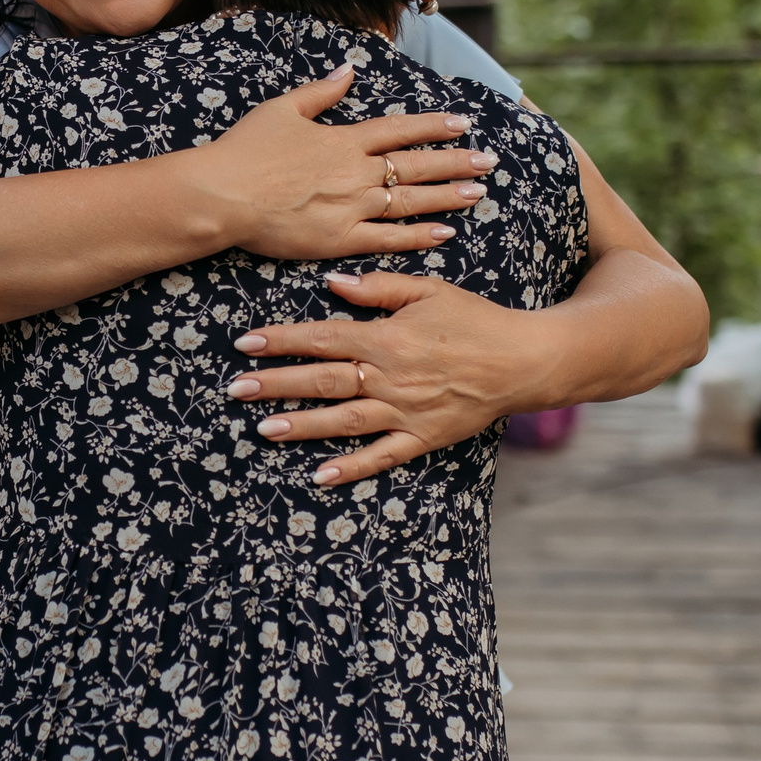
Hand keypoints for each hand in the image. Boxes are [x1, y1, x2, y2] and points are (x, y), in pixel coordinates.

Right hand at [191, 67, 498, 260]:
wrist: (223, 195)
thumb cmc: (245, 151)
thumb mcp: (282, 109)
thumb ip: (321, 92)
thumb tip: (350, 71)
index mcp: (344, 140)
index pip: (400, 130)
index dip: (433, 125)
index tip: (462, 122)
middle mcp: (356, 172)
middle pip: (416, 164)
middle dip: (455, 161)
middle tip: (488, 160)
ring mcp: (352, 207)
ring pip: (411, 200)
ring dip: (448, 196)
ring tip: (478, 193)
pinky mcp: (341, 239)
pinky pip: (390, 238)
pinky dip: (420, 235)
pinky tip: (446, 233)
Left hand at [226, 271, 558, 485]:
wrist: (524, 361)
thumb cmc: (475, 320)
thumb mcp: (429, 291)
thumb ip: (379, 288)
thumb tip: (332, 284)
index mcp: (387, 338)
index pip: (323, 338)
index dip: (281, 341)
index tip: (245, 343)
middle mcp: (390, 377)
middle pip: (323, 380)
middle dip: (277, 384)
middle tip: (236, 389)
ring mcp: (405, 411)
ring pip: (343, 420)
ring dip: (302, 425)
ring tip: (264, 429)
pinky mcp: (423, 437)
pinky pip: (382, 456)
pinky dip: (351, 467)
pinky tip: (320, 476)